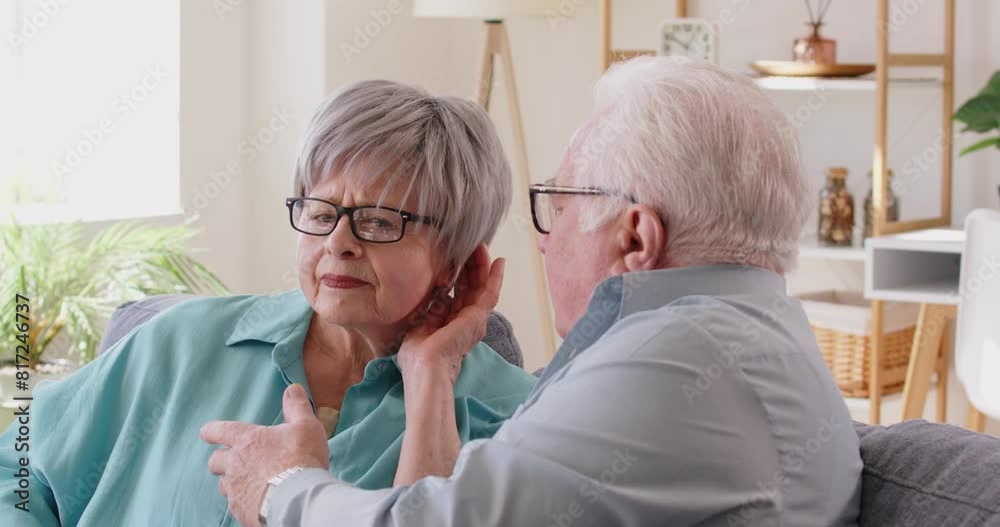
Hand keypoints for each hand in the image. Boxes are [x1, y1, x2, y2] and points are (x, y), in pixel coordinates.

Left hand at [200, 384, 328, 526]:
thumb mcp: (305, 426)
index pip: (218, 430)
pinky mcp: (239, 509)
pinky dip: (242, 500)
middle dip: (221, 460)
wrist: (298, 498)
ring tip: (248, 482)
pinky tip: (254, 500)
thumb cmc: (301, 459)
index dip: (211, 431)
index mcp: (247, 439)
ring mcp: (235, 488)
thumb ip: (296, 407)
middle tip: (232, 461)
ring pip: (223, 485)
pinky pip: (234, 504)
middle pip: (214, 461)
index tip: (206, 433)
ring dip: (231, 482)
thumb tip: (292, 388)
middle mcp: (234, 463)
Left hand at [397, 244, 505, 383]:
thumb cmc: (417, 356)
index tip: (455, 259)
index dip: (458, 276)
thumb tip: (437, 300)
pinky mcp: (478, 317)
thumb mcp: (421, 326)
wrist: (424, 367)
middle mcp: (465, 322)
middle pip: (471, 287)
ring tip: (482, 247)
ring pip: (481, 287)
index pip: (457, 294)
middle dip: (471, 266)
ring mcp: (474, 320)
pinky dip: (495, 277)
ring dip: (482, 266)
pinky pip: (490, 293)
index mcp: (450, 324)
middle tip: (471, 246)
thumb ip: (432, 313)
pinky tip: (498, 262)